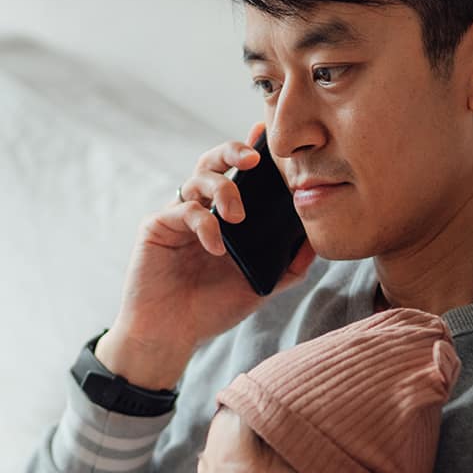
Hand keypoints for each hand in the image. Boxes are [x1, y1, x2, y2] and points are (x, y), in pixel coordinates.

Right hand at [97, 124, 315, 389]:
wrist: (170, 335)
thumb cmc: (210, 310)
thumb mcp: (258, 286)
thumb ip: (287, 265)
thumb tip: (316, 240)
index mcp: (222, 218)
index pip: (237, 176)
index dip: (249, 152)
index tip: (265, 137)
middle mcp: (198, 210)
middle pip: (212, 162)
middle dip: (232, 151)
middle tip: (253, 159)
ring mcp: (176, 216)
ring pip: (197, 178)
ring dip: (223, 189)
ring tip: (238, 217)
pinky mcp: (156, 226)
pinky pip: (184, 210)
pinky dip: (205, 224)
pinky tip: (216, 248)